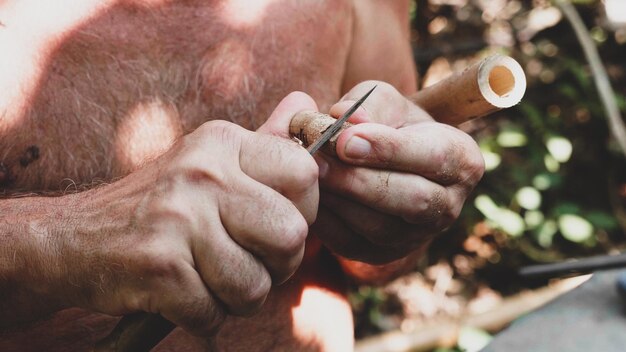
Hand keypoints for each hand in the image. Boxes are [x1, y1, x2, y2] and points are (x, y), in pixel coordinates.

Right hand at [51, 92, 318, 335]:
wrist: (71, 236)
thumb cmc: (157, 205)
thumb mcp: (207, 161)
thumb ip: (262, 141)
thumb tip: (305, 104)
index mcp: (222, 142)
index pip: (304, 173)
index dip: (303, 211)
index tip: (274, 225)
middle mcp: (203, 172)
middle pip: (291, 235)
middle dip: (278, 266)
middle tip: (249, 265)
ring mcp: (179, 217)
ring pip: (254, 285)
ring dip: (237, 298)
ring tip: (210, 280)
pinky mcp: (158, 265)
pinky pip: (214, 314)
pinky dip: (203, 316)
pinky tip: (181, 296)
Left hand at [311, 81, 484, 264]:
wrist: (383, 163)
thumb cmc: (388, 123)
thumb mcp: (384, 101)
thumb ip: (368, 104)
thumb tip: (346, 118)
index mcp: (462, 160)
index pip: (433, 157)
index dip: (388, 150)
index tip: (345, 139)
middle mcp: (448, 205)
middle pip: (410, 199)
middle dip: (360, 179)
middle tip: (317, 159)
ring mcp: (416, 237)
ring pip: (379, 226)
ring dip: (339, 199)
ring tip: (309, 172)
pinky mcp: (381, 254)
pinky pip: (351, 243)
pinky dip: (327, 219)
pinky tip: (310, 193)